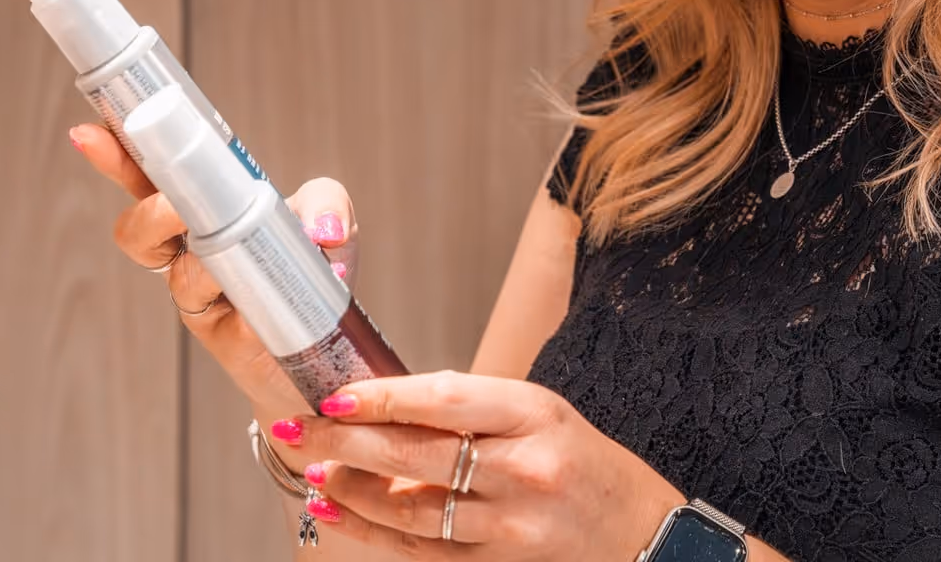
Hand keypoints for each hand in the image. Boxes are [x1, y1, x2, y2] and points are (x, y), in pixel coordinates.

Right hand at [68, 121, 357, 415]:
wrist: (329, 348)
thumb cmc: (311, 271)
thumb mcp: (329, 220)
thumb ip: (326, 202)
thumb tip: (320, 228)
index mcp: (203, 211)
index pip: (149, 180)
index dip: (117, 158)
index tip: (88, 132)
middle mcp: (190, 254)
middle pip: (137, 233)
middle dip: (150, 215)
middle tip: (175, 207)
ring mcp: (202, 299)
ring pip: (179, 277)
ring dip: (202, 263)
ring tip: (233, 253)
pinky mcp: (226, 341)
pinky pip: (227, 323)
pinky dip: (247, 310)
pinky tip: (264, 310)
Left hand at [266, 372, 682, 556]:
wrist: (639, 531)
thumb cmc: (581, 461)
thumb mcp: (539, 414)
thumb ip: (472, 408)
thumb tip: (386, 402)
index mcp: (535, 416)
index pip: (448, 401)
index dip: (385, 398)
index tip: (337, 395)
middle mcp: (525, 471)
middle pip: (418, 457)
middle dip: (348, 442)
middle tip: (300, 429)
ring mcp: (513, 527)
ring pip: (412, 512)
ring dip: (352, 491)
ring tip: (316, 468)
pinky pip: (422, 552)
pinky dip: (373, 532)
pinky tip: (338, 511)